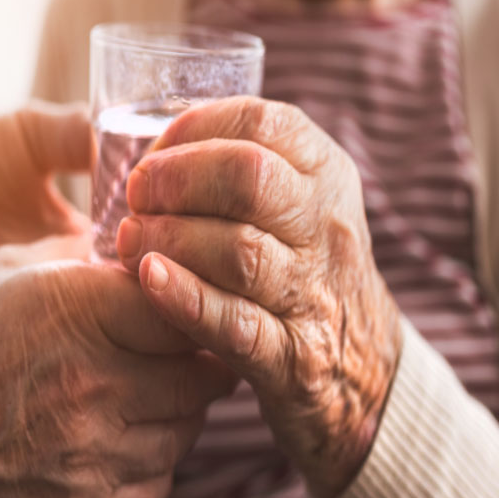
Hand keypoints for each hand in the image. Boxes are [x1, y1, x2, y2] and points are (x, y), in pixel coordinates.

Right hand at [0, 235, 235, 497]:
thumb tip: (130, 243)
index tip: (188, 309)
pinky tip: (124, 442)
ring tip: (153, 397)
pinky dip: (153, 464)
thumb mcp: (1, 275)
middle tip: (188, 356)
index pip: (184, 305)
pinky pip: (160, 483)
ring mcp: (95, 448)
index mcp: (76, 310)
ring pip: (189, 430)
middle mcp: (95, 380)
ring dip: (180, 414)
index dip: (193, 307)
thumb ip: (73, 254)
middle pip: (204, 374)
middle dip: (202, 363)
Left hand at [115, 98, 401, 497]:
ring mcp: (313, 292)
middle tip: (136, 196)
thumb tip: (154, 147)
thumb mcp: (299, 206)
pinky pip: (237, 323)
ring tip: (130, 241)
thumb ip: (242, 168)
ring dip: (172, 239)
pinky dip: (187, 299)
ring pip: (240, 250)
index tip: (153, 152)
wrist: (368, 375)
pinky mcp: (292, 356)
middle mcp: (326, 227)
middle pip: (249, 178)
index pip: (262, 122)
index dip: (195, 128)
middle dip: (177, 179)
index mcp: (325, 176)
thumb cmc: (304, 273)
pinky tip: (149, 281)